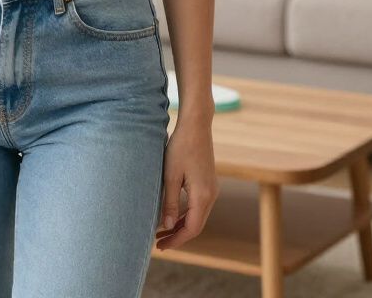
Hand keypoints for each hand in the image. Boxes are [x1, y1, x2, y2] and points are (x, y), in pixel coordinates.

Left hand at [155, 119, 218, 249]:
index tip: (160, 246)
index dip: (176, 240)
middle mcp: (211, 195)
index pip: (191, 228)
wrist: (196, 125)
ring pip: (197, 216)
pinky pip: (198, 206)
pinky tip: (172, 216)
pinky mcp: (208, 182)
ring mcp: (212, 188)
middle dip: (178, 236)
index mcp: (203, 196)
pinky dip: (185, 214)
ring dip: (181, 225)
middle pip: (196, 225)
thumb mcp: (170, 175)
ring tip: (162, 232)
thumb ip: (169, 202)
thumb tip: (166, 227)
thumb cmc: (180, 147)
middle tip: (159, 243)